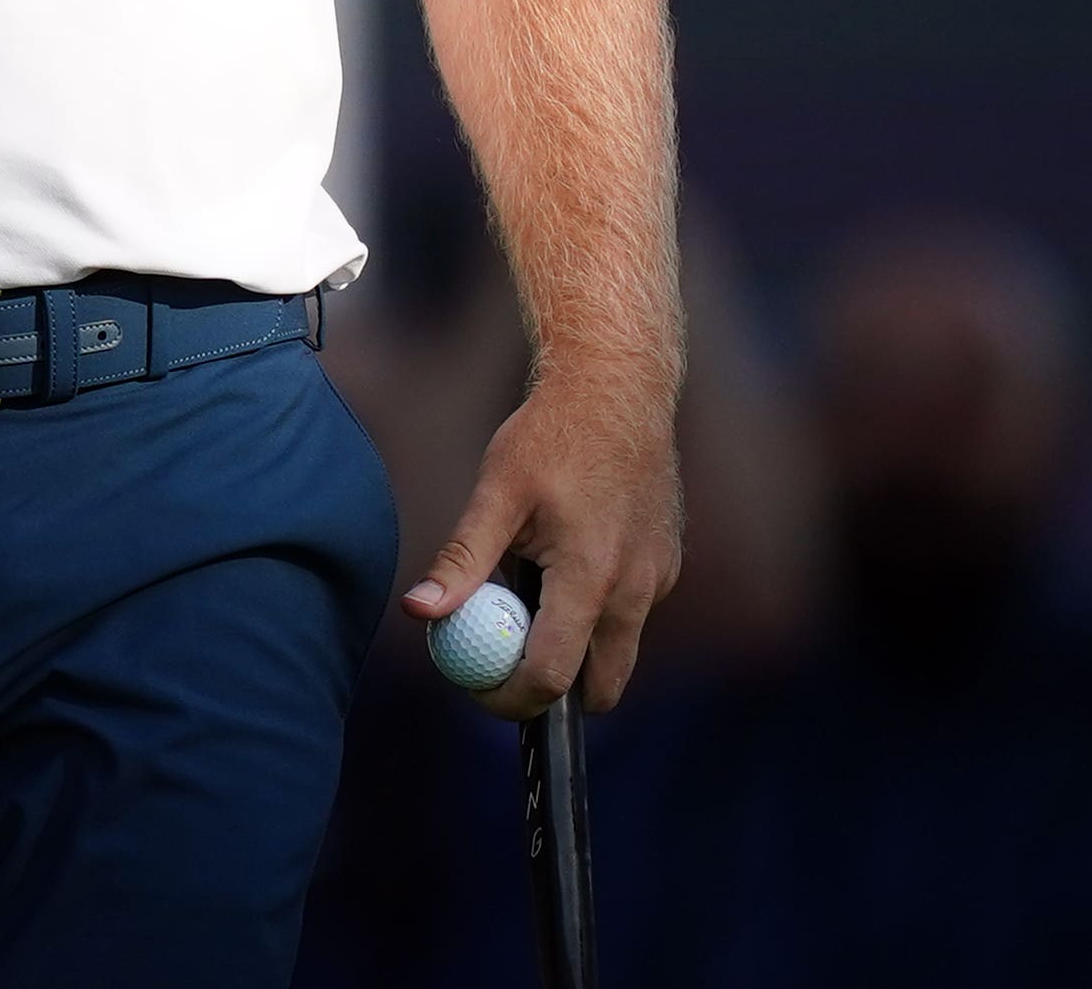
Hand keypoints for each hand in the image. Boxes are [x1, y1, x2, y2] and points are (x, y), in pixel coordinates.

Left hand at [403, 365, 683, 716]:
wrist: (618, 393)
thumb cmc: (551, 437)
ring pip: (619, 650)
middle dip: (553, 693)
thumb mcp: (496, 494)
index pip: (554, 674)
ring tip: (528, 600)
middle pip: (602, 686)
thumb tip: (422, 612)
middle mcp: (638, 589)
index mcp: (591, 576)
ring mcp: (661, 580)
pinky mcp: (669, 567)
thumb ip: (462, 559)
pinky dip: (597, 613)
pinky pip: (632, 614)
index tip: (478, 692)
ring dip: (576, 648)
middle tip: (503, 670)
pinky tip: (564, 565)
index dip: (512, 698)